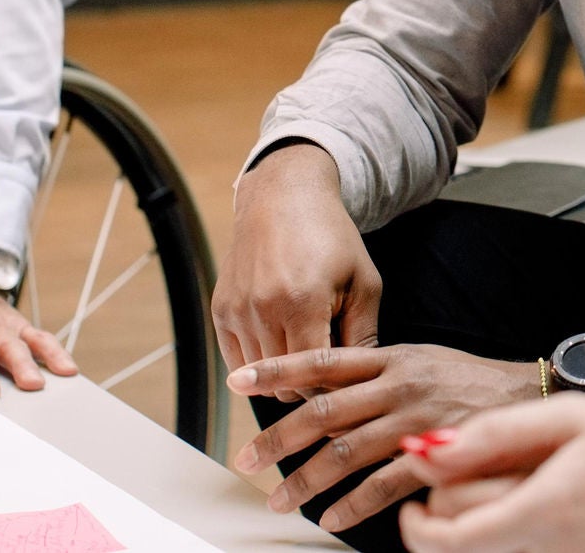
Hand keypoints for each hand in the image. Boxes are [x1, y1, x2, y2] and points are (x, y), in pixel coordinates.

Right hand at [212, 143, 379, 399]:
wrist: (284, 199)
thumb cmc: (332, 240)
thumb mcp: (364, 283)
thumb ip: (364, 336)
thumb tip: (361, 384)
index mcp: (303, 303)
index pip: (313, 376)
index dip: (333, 385)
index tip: (347, 378)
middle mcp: (263, 309)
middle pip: (285, 383)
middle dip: (309, 382)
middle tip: (328, 364)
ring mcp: (236, 311)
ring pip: (260, 377)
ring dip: (284, 374)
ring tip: (307, 349)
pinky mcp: (220, 311)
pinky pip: (237, 362)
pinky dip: (260, 364)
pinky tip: (282, 342)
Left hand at [229, 344, 542, 531]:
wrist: (530, 397)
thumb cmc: (469, 382)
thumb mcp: (420, 362)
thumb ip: (374, 377)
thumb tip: (321, 399)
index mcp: (390, 358)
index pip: (322, 359)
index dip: (278, 370)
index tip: (240, 381)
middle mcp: (398, 384)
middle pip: (324, 409)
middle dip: (278, 437)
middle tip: (248, 458)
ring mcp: (416, 419)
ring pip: (345, 451)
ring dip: (306, 480)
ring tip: (281, 499)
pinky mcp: (437, 453)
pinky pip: (383, 484)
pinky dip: (353, 505)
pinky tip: (334, 519)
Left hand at [398, 396, 584, 552]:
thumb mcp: (572, 417)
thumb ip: (496, 433)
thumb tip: (429, 450)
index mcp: (542, 514)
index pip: (444, 542)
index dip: (412, 524)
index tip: (415, 495)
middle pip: (462, 549)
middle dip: (448, 512)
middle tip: (468, 471)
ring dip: (483, 525)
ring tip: (514, 484)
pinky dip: (517, 533)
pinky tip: (544, 504)